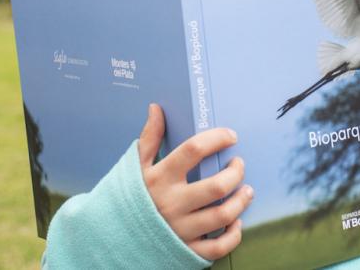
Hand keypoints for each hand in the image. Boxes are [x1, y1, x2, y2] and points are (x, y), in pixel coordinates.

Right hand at [138, 103, 252, 260]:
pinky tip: (236, 221)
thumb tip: (156, 108)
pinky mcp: (186, 250)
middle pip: (216, 186)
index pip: (193, 150)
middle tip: (239, 164)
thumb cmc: (130, 197)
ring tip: (247, 190)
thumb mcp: (136, 167)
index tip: (230, 136)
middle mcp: (172, 204)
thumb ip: (149, 138)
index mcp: (160, 178)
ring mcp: (180, 229)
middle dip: (236, 172)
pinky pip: (218, 247)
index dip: (217, 138)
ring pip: (222, 215)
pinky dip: (233, 234)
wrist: (112, 239)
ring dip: (241, 201)